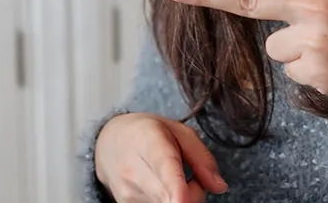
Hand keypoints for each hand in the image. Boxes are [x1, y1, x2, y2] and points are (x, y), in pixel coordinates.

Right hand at [94, 113, 227, 202]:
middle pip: (172, 197)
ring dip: (182, 199)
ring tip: (173, 179)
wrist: (107, 144)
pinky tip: (162, 189)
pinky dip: (170, 202)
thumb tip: (219, 187)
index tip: (181, 201)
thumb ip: (202, 158)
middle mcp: (132, 170)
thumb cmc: (147, 134)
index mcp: (148, 142)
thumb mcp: (179, 131)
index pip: (164, 168)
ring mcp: (127, 192)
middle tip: (195, 178)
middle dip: (194, 194)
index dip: (176, 189)